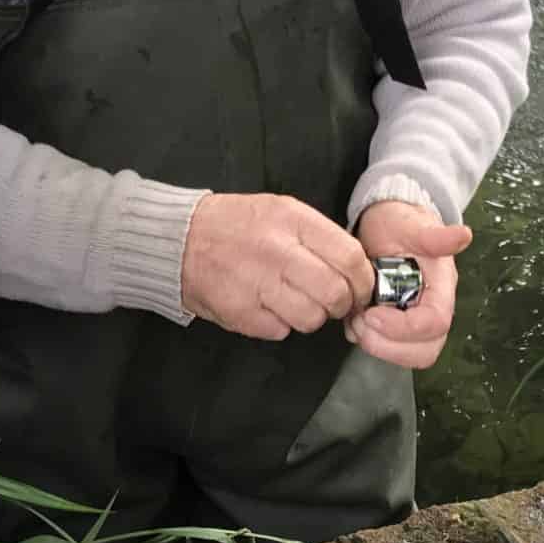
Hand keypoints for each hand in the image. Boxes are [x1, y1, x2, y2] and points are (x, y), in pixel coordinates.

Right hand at [181, 193, 376, 339]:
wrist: (180, 239)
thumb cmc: (236, 226)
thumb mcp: (282, 211)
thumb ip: (320, 236)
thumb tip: (356, 268)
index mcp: (293, 221)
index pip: (350, 258)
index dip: (363, 281)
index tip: (361, 290)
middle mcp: (277, 251)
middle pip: (335, 293)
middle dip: (341, 305)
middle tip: (333, 304)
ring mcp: (257, 284)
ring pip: (311, 318)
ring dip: (311, 317)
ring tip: (297, 303)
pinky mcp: (241, 312)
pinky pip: (281, 330)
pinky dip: (280, 324)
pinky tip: (268, 307)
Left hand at [347, 199, 473, 370]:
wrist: (383, 226)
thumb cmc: (400, 224)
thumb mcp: (412, 224)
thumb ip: (434, 236)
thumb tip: (463, 235)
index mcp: (441, 290)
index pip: (435, 324)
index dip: (403, 328)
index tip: (373, 314)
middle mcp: (430, 311)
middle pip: (424, 351)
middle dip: (389, 346)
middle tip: (362, 322)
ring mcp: (412, 322)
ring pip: (406, 355)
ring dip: (376, 345)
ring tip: (356, 319)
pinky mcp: (393, 328)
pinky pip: (386, 350)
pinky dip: (365, 340)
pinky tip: (353, 318)